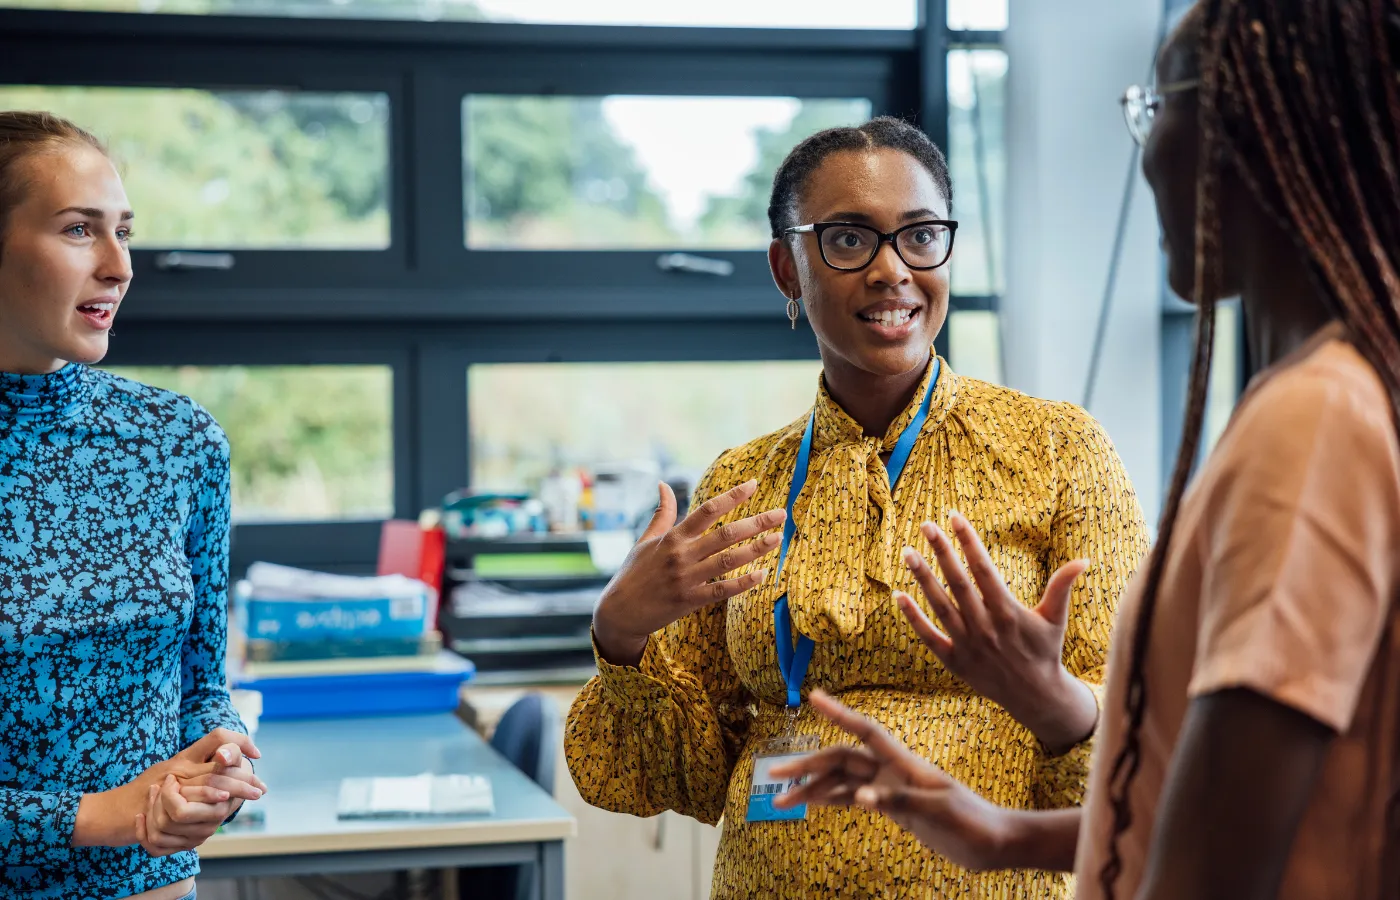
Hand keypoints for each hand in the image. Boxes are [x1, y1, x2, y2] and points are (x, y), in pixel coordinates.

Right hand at [72, 728, 261, 848]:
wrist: (107, 812)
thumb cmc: (142, 795)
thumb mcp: (172, 778)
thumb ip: (199, 775)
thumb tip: (230, 776)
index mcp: (184, 758)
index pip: (217, 737)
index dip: (239, 742)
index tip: (256, 754)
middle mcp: (178, 765)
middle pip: (219, 762)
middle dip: (245, 775)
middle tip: (261, 787)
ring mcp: (167, 782)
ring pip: (209, 779)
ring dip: (234, 788)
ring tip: (251, 794)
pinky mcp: (158, 801)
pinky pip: (189, 800)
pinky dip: (207, 801)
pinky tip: (221, 805)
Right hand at [592, 480, 784, 666]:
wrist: (619, 611)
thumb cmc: (634, 573)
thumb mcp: (645, 540)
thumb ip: (662, 513)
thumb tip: (663, 484)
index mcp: (673, 537)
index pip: (707, 510)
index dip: (732, 496)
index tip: (753, 484)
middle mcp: (681, 555)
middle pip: (725, 534)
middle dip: (756, 522)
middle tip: (781, 514)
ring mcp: (686, 578)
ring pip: (728, 560)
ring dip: (756, 549)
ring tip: (777, 538)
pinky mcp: (689, 600)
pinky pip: (722, 590)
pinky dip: (743, 583)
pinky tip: (762, 574)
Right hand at [770, 689, 1016, 871]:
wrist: (991, 842)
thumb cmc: (972, 822)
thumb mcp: (939, 811)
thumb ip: (900, 800)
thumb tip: (861, 797)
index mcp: (904, 763)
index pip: (866, 730)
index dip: (839, 713)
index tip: (812, 697)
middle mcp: (891, 770)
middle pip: (841, 760)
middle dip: (807, 764)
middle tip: (774, 773)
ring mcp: (889, 788)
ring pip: (841, 782)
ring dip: (811, 789)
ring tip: (780, 802)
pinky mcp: (891, 807)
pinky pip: (851, 799)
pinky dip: (829, 801)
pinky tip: (809, 805)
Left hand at [899, 513, 1096, 752]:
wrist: (1035, 697)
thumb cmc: (1045, 650)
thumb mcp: (1055, 618)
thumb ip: (1062, 587)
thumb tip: (1084, 560)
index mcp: (1009, 612)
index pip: (984, 569)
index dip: (968, 541)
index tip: (955, 517)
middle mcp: (986, 627)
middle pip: (959, 583)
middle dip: (942, 551)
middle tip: (926, 525)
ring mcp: (968, 645)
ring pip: (941, 606)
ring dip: (923, 579)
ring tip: (907, 552)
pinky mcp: (954, 662)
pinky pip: (929, 637)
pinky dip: (913, 618)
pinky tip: (898, 595)